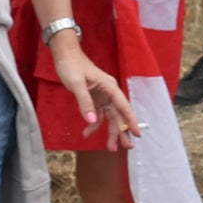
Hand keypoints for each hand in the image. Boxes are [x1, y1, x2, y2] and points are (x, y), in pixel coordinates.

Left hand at [47, 31, 142, 149]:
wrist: (65, 55)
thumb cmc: (72, 66)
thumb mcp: (76, 84)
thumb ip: (85, 103)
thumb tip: (91, 121)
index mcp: (110, 87)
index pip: (123, 107)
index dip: (131, 121)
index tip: (137, 134)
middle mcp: (109, 92)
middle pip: (118, 115)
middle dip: (122, 131)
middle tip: (126, 148)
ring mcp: (102, 96)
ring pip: (110, 117)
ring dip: (109, 132)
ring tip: (110, 148)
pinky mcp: (95, 98)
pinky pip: (97, 114)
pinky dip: (93, 125)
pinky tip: (87, 133)